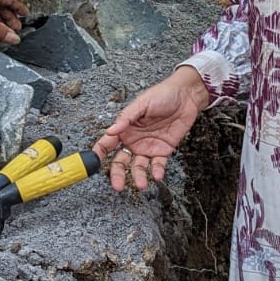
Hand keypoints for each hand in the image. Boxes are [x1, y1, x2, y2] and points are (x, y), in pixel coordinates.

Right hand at [94, 67, 209, 189]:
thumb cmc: (162, 95)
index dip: (98, 154)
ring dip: (139, 176)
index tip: (93, 165)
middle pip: (121, 161)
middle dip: (118, 174)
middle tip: (117, 185)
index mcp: (124, 129)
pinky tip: (157, 175)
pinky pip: (158, 165)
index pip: (107, 144)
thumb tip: (110, 131)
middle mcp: (133, 141)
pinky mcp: (163, 150)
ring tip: (141, 184)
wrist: (186, 96)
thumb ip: (126, 117)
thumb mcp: (142, 103)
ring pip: (139, 167)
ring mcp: (148, 147)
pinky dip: (157, 171)